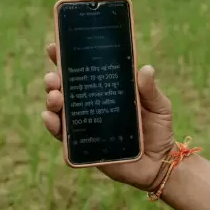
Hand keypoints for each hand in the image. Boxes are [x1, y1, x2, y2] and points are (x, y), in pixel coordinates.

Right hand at [41, 43, 175, 191]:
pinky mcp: (83, 148)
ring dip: (52, 101)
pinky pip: (63, 137)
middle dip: (54, 79)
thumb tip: (145, 68)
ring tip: (54, 95)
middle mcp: (92, 106)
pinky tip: (50, 117)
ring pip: (60, 111)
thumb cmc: (159, 129)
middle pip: (66, 89)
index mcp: (108, 90)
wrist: (160, 163)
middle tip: (53, 75)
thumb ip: (150, 90)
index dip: (67, 59)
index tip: (55, 47)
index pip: (85, 71)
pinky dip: (53, 126)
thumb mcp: (159, 106)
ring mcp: (86, 126)